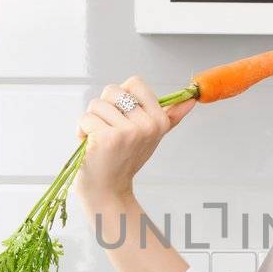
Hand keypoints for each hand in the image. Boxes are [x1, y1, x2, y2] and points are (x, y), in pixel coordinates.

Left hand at [73, 76, 194, 208]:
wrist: (108, 189)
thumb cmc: (125, 160)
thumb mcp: (153, 136)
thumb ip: (171, 116)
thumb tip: (191, 99)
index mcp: (160, 120)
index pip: (135, 82)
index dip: (121, 97)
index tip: (121, 116)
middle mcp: (148, 125)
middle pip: (112, 90)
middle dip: (102, 108)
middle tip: (108, 130)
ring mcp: (129, 132)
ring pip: (96, 104)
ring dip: (91, 121)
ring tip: (98, 140)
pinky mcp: (108, 138)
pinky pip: (85, 118)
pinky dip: (81, 131)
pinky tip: (90, 145)